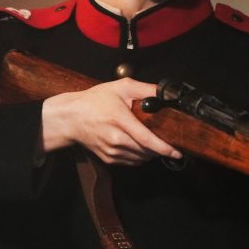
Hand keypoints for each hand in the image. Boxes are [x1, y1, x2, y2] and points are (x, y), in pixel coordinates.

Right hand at [40, 78, 181, 164]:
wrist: (70, 118)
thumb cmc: (94, 101)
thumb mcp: (120, 87)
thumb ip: (145, 89)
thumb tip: (165, 93)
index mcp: (120, 120)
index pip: (147, 140)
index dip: (165, 148)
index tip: (178, 152)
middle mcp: (116, 139)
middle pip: (146, 151)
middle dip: (160, 149)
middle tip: (168, 141)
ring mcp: (111, 151)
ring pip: (140, 158)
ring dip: (150, 153)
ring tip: (153, 141)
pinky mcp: (109, 158)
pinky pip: (131, 161)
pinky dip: (139, 156)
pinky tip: (138, 145)